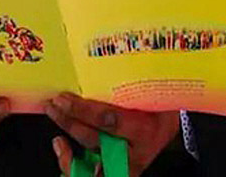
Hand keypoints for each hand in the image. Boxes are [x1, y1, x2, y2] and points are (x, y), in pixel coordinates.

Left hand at [45, 93, 179, 175]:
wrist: (170, 128)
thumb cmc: (162, 106)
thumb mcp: (155, 94)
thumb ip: (132, 86)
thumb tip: (105, 60)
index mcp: (145, 130)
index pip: (110, 121)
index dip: (83, 111)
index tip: (66, 98)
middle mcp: (133, 152)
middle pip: (94, 139)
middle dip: (69, 121)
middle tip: (55, 104)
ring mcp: (122, 165)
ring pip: (88, 156)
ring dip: (67, 133)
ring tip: (55, 114)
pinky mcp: (114, 170)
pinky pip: (86, 171)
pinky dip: (69, 160)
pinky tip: (61, 143)